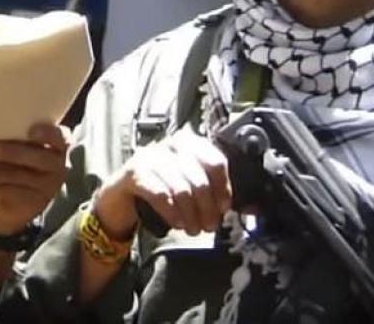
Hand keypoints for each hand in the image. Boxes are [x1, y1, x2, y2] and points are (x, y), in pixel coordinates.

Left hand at [0, 122, 68, 234]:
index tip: (31, 131)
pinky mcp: (36, 203)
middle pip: (40, 158)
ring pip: (23, 177)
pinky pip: (17, 195)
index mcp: (58, 144)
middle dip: (13, 152)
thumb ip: (13, 136)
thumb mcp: (17, 146)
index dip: (48, 134)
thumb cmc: (15, 161)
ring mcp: (49, 186)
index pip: (60, 136)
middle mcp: (59, 165)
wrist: (13, 201)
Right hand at [93, 127, 230, 237]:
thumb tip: (252, 207)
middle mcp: (170, 145)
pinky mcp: (134, 173)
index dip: (223, 188)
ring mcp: (150, 157)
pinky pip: (160, 193)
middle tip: (209, 225)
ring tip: (193, 228)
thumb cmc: (161, 191)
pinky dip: (172, 212)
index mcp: (189, 144)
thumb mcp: (191, 189)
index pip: (215, 161)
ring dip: (191, 215)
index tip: (224, 207)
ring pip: (181, 188)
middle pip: (199, 178)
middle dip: (207, 208)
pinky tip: (176, 223)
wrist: (121, 198)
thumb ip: (218, 195)